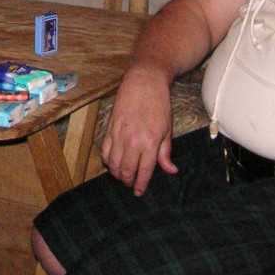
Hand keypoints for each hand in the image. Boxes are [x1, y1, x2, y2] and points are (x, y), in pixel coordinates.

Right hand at [100, 64, 175, 195]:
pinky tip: (112, 163)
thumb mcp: (167, 129)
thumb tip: (170, 170)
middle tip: (131, 184)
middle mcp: (133, 141)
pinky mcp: (109, 128)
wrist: (144, 82)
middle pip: (126, 171)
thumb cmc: (159, 104)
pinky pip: (104, 150)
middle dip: (128, 181)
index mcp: (150, 143)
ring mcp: (119, 135)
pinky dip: (107, 160)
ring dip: (117, 173)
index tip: (140, 192)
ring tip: (122, 175)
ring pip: (113, 163)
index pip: (143, 172)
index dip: (141, 185)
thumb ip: (166, 153)